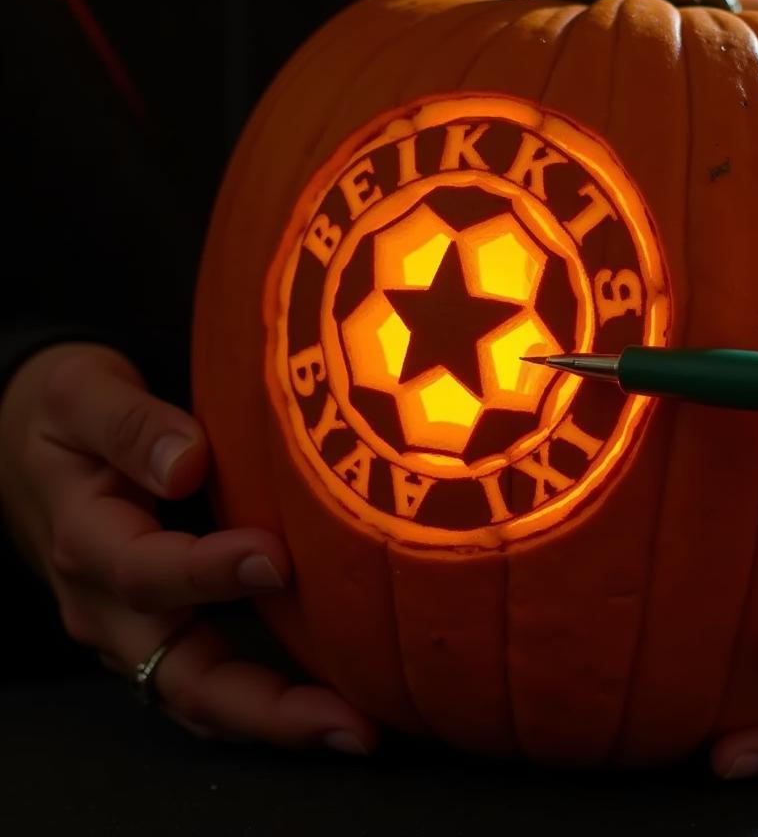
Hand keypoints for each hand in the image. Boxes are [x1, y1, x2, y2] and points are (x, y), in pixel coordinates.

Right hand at [0, 343, 374, 754]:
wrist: (36, 450)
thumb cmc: (66, 416)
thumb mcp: (82, 395)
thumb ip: (131, 425)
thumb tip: (188, 462)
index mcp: (86, 540)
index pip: (146, 571)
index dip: (208, 571)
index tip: (276, 558)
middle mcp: (107, 605)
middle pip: (180, 675)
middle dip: (263, 705)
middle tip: (346, 718)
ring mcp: (134, 631)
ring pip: (200, 696)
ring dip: (274, 720)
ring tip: (355, 730)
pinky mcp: (162, 634)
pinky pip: (210, 683)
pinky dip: (265, 702)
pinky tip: (332, 701)